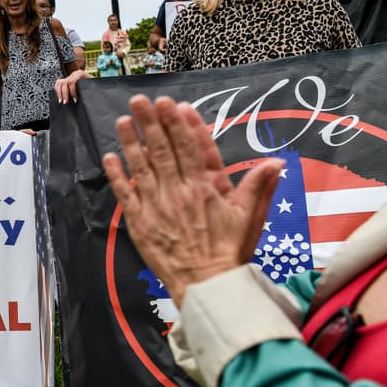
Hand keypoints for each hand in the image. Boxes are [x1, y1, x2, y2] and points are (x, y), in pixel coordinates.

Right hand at [54, 69, 91, 103]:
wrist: (94, 84)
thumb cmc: (94, 85)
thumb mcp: (93, 86)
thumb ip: (89, 89)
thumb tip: (84, 96)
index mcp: (80, 73)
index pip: (72, 81)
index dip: (72, 91)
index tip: (75, 98)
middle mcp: (73, 74)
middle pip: (64, 82)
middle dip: (64, 94)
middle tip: (65, 102)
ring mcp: (69, 77)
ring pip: (59, 83)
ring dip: (59, 93)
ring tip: (61, 101)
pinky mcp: (66, 81)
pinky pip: (58, 84)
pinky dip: (57, 90)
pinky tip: (60, 97)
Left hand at [101, 95, 283, 306]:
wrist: (207, 286)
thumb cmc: (229, 251)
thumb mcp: (250, 218)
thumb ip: (260, 187)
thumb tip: (277, 162)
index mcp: (206, 188)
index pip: (192, 148)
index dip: (183, 125)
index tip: (175, 104)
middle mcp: (179, 192)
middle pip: (164, 150)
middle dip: (152, 123)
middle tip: (142, 100)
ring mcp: (157, 207)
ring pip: (142, 167)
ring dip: (132, 142)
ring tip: (124, 119)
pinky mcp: (140, 223)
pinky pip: (125, 194)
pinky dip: (117, 175)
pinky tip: (110, 156)